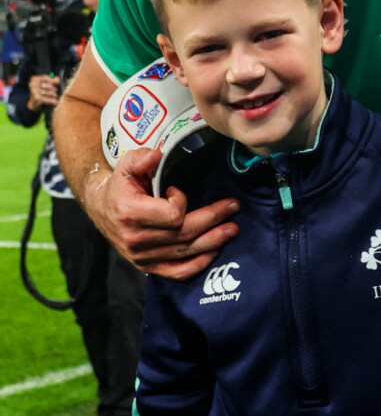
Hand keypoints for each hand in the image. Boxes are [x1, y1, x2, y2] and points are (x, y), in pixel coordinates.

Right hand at [28, 74, 60, 109]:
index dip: (52, 80)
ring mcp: (33, 91)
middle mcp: (32, 84)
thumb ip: (53, 80)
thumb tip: (58, 79)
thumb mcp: (46, 84)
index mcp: (34, 79)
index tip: (58, 82)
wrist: (34, 102)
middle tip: (56, 90)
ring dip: (53, 94)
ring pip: (47, 92)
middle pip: (47, 85)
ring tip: (55, 95)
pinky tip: (55, 101)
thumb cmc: (41, 90)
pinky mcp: (36, 98)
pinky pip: (46, 98)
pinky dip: (51, 100)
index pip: (45, 77)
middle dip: (53, 88)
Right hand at [87, 148, 239, 279]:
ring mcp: (142, 257)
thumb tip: (157, 155)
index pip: (171, 215)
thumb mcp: (126, 165)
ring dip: (213, 241)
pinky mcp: (147, 267)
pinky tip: (214, 252)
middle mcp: (136, 239)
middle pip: (184, 233)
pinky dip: (198, 264)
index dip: (181, 201)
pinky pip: (177, 272)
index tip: (177, 190)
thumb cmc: (120, 185)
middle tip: (234, 207)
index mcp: (131, 213)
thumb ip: (142, 158)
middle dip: (213, 219)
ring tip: (233, 229)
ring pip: (185, 252)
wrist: (101, 209)